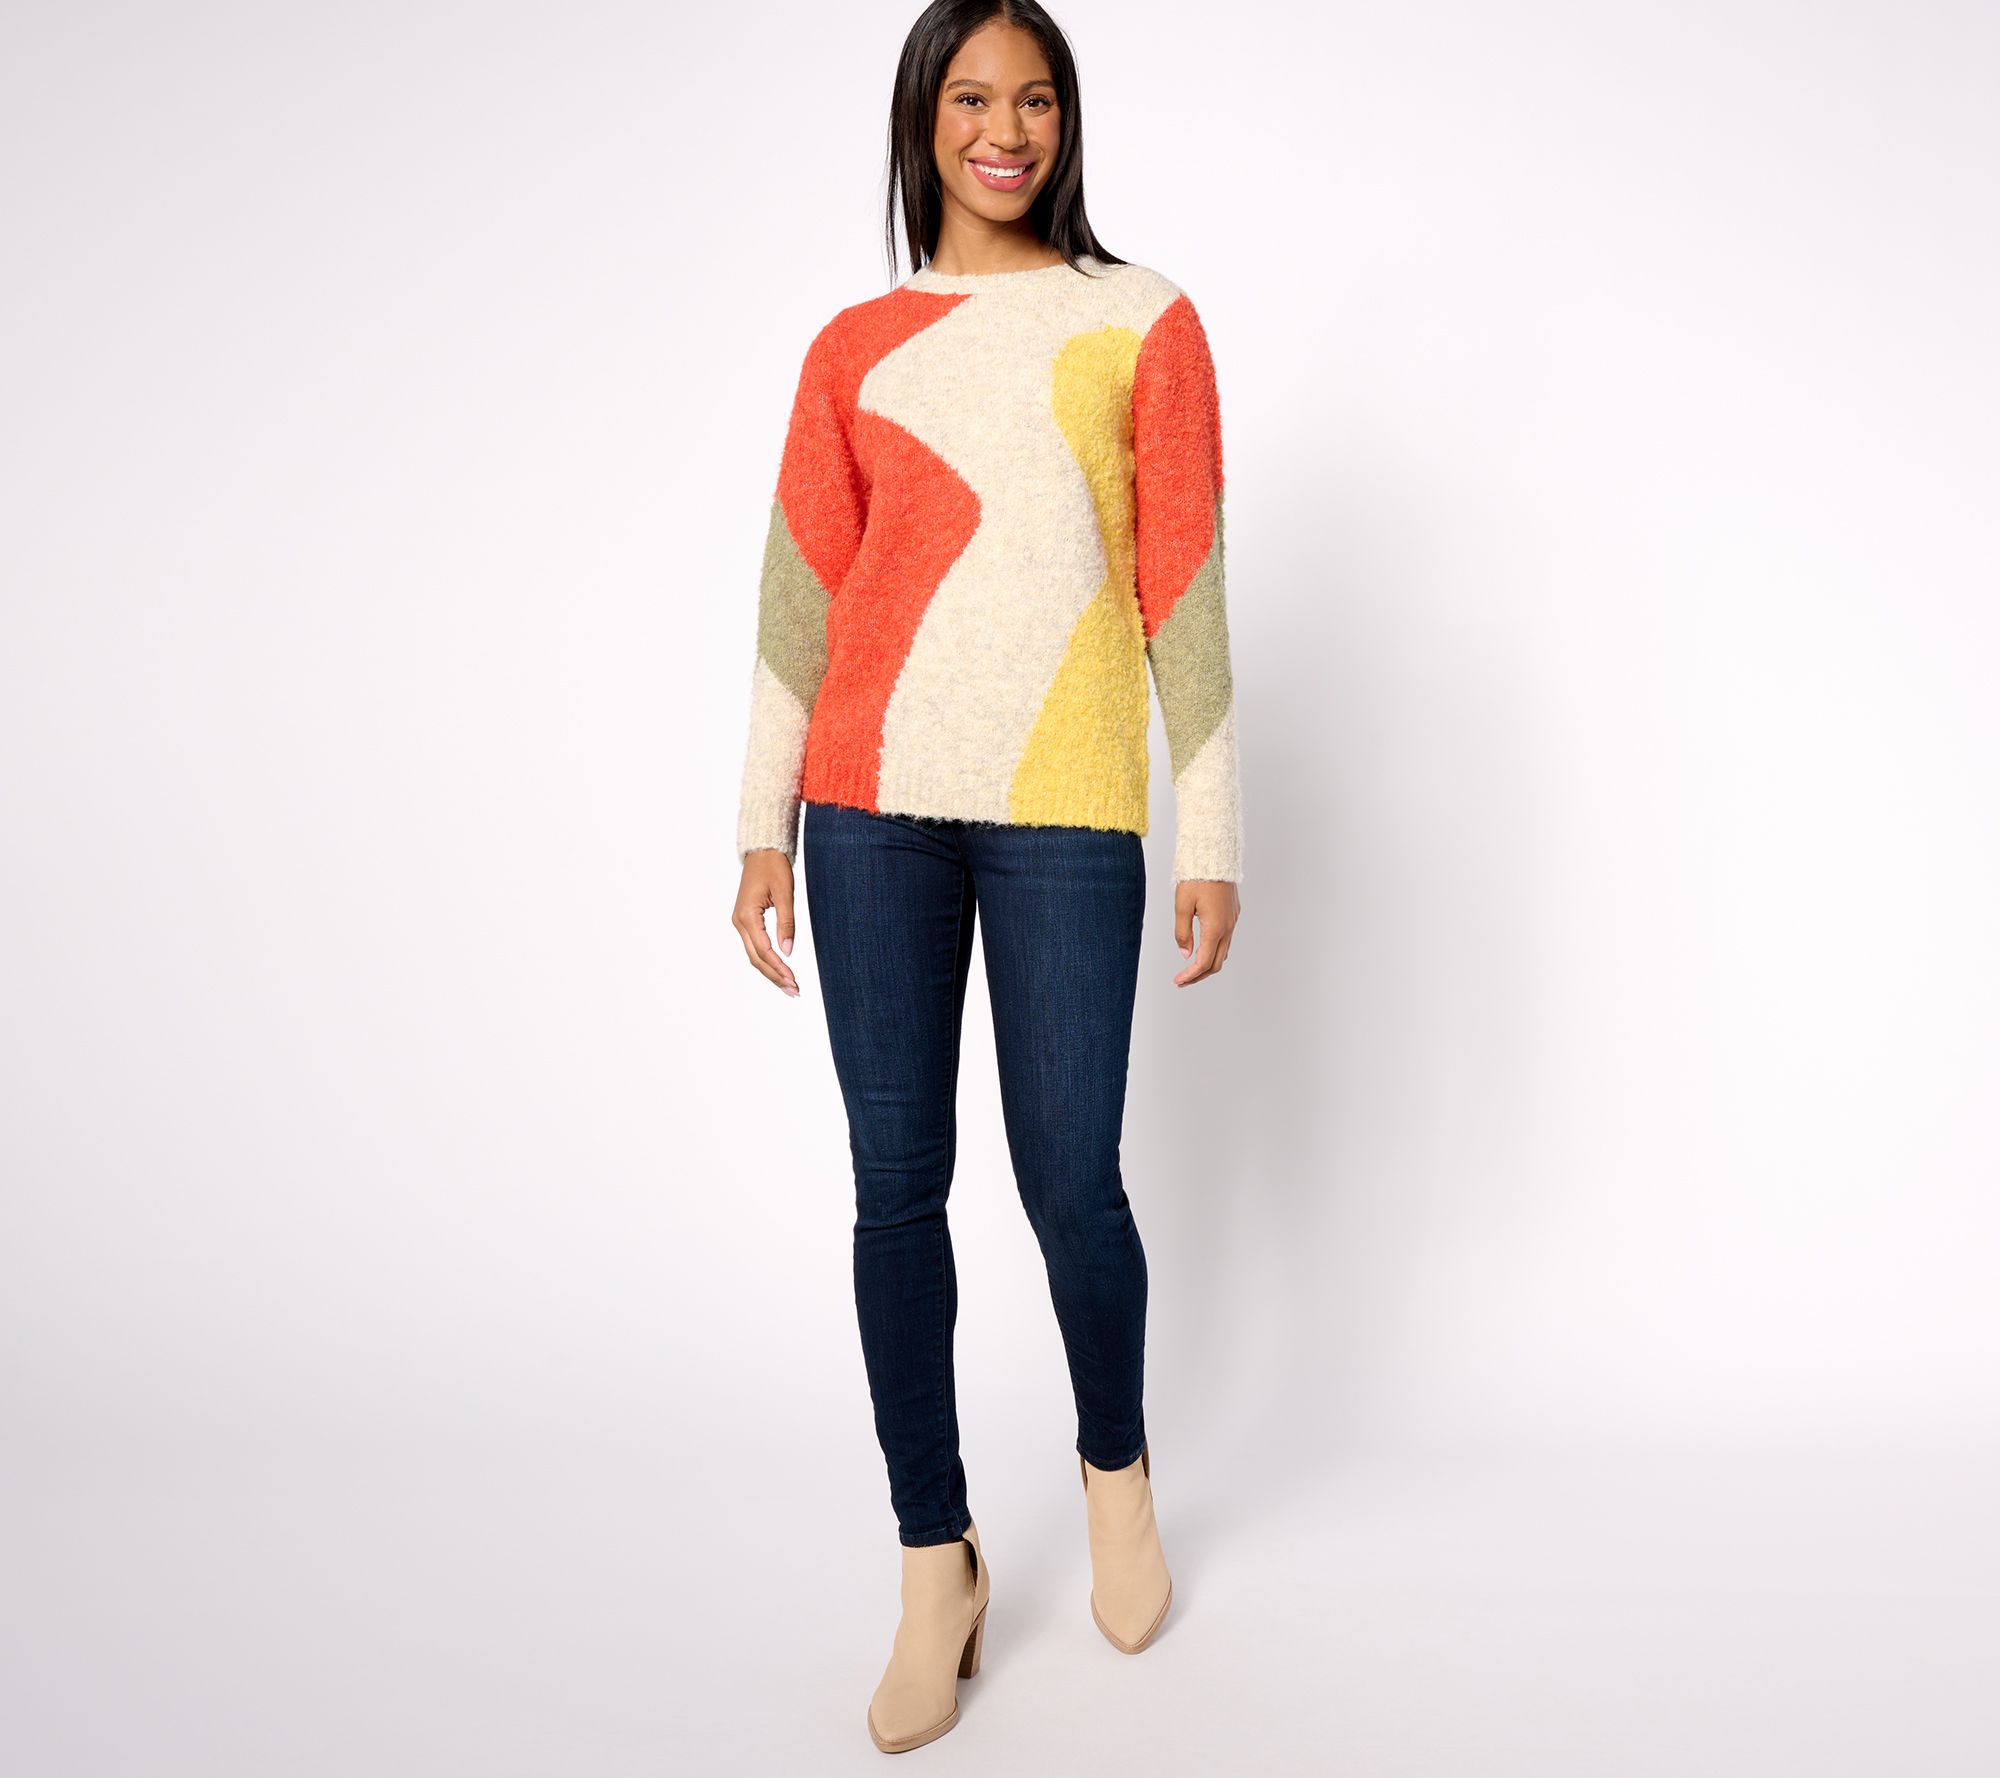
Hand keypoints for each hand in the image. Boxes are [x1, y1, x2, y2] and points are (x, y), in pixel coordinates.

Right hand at [734, 849, 800, 995]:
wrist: (762, 851)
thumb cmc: (774, 867)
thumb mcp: (785, 893)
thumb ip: (786, 923)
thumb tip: (788, 951)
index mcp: (747, 916)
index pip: (764, 950)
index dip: (779, 968)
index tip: (794, 981)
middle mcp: (739, 922)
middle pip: (756, 958)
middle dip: (775, 976)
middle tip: (794, 991)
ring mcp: (740, 922)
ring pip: (754, 955)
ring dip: (770, 971)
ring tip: (789, 986)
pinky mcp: (745, 920)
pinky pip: (754, 946)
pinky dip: (766, 960)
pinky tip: (779, 969)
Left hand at [1172, 879, 1239, 985]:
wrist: (1215, 856)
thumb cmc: (1197, 877)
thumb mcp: (1182, 905)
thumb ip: (1182, 933)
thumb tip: (1185, 954)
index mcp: (1215, 928)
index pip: (1203, 962)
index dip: (1190, 976)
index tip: (1177, 981)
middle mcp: (1227, 927)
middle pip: (1216, 963)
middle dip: (1199, 975)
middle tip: (1182, 980)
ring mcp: (1232, 920)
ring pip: (1223, 952)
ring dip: (1207, 963)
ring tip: (1190, 968)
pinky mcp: (1233, 913)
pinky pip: (1226, 939)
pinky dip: (1214, 950)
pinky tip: (1201, 947)